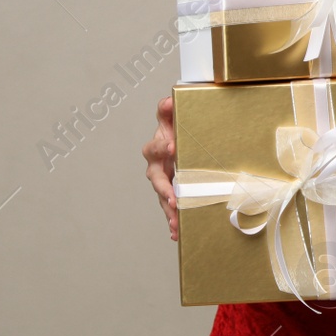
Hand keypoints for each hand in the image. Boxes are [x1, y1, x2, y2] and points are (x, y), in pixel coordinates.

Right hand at [142, 95, 177, 241]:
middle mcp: (156, 166)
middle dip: (165, 189)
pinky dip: (172, 221)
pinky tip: (176, 234)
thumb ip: (168, 109)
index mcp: (156, 147)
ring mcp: (162, 182)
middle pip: (157, 179)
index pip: (157, 147)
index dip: (163, 147)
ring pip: (163, 197)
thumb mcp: (172, 117)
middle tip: (174, 197)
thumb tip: (168, 101)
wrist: (180, 139)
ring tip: (175, 223)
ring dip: (169, 211)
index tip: (174, 146)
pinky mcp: (169, 193)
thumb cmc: (175, 129)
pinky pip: (169, 208)